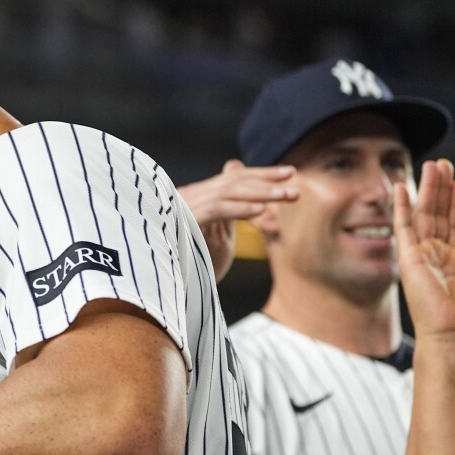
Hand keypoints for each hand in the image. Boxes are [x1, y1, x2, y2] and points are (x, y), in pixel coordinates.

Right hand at [176, 160, 295, 280]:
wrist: (160, 280)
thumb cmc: (188, 261)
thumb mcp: (213, 232)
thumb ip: (227, 208)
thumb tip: (238, 180)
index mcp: (196, 197)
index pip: (233, 179)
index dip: (262, 175)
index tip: (289, 174)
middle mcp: (189, 197)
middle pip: (233, 181)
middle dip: (266, 179)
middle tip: (294, 180)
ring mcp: (184, 207)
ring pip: (228, 192)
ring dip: (261, 193)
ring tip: (286, 195)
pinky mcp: (184, 221)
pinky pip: (217, 210)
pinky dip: (240, 208)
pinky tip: (262, 210)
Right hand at [394, 159, 454, 345]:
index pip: (453, 225)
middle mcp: (434, 257)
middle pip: (437, 214)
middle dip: (439, 189)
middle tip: (441, 164)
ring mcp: (420, 256)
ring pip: (423, 215)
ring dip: (426, 189)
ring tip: (431, 165)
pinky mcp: (408, 258)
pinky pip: (403, 227)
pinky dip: (402, 207)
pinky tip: (403, 187)